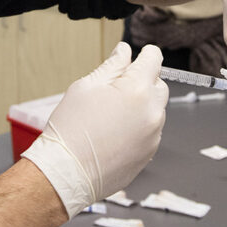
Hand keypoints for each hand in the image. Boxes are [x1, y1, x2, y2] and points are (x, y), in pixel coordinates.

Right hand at [22, 43, 168, 216]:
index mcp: (137, 90)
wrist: (66, 173)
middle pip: (159, 85)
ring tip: (111, 116)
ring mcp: (154, 135)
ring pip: (155, 110)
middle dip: (143, 82)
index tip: (138, 56)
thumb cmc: (70, 130)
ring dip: (141, 106)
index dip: (145, 55)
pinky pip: (151, 131)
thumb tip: (124, 52)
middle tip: (116, 89)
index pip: (155, 59)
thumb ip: (112, 66)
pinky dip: (139, 127)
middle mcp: (152, 112)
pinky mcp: (150, 153)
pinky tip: (115, 133)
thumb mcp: (85, 87)